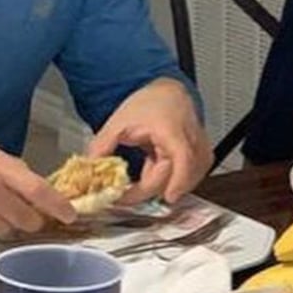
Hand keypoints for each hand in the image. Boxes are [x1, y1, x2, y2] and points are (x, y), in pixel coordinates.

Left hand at [87, 79, 211, 202]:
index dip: (177, 182)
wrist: (167, 94)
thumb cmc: (150, 103)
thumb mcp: (119, 122)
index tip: (167, 198)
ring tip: (142, 171)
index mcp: (173, 132)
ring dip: (159, 186)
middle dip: (149, 190)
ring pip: (184, 183)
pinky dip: (171, 182)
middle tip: (124, 194)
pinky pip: (189, 179)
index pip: (183, 161)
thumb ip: (102, 146)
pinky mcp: (201, 159)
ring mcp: (200, 152)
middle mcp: (192, 143)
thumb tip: (90, 168)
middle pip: (177, 179)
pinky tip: (156, 169)